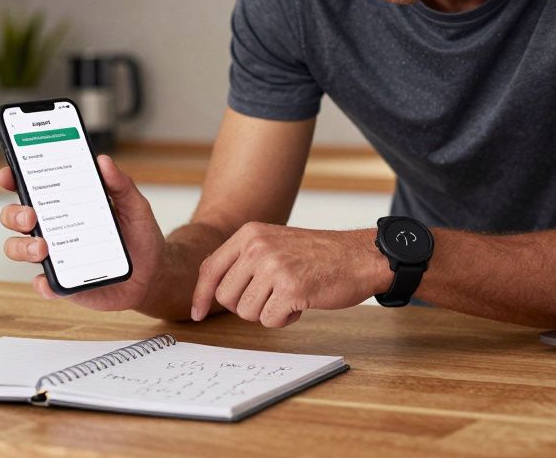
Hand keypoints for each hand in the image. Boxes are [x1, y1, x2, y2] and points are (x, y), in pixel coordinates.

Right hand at [0, 155, 164, 311]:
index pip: (30, 187)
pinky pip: (44, 285)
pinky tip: (49, 280)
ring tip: (42, 247)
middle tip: (30, 215)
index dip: (12, 179)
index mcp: (64, 204)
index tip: (7, 175)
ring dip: (22, 246)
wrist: (153, 273)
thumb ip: (121, 184)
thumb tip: (104, 162)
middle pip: (14, 217)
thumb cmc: (138, 235)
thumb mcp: (135, 205)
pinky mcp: (63, 283)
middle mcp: (53, 228)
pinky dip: (42, 283)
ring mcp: (55, 256)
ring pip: (18, 249)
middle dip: (13, 214)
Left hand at [190, 222, 391, 327]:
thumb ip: (245, 259)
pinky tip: (301, 303)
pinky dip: (285, 319)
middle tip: (271, 298)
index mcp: (250, 234)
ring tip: (290, 295)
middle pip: (225, 297)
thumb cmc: (319, 255)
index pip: (210, 268)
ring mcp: (273, 267)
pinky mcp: (290, 288)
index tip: (197, 314)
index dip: (201, 295)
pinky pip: (270, 321)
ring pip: (247, 312)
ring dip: (268, 312)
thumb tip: (213, 288)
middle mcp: (257, 247)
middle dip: (246, 306)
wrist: (358, 256)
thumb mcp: (275, 242)